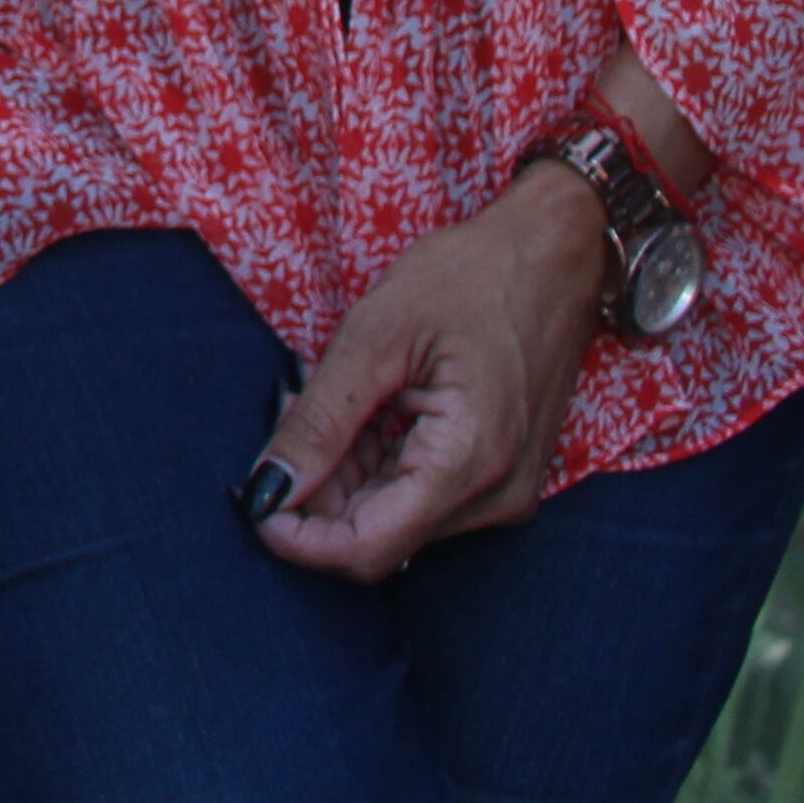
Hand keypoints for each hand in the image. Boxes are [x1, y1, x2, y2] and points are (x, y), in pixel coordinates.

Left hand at [242, 171, 609, 579]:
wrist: (554, 254)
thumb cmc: (470, 277)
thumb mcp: (376, 336)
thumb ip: (320, 422)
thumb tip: (267, 488)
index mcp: (471, 463)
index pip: (368, 548)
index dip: (299, 540)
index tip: (249, 502)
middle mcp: (497, 497)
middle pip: (379, 538)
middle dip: (315, 500)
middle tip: (281, 428)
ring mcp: (505, 491)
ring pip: (396, 520)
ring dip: (343, 482)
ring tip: (323, 407)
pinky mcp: (501, 477)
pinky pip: (422, 497)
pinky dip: (377, 469)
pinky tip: (360, 416)